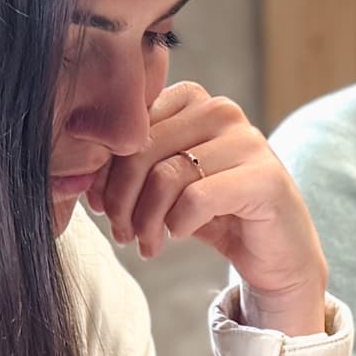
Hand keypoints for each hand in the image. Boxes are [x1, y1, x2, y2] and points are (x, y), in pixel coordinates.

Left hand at [90, 81, 328, 334]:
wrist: (276, 255)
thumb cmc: (215, 216)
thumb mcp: (165, 185)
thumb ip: (130, 167)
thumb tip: (79, 171)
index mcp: (193, 101)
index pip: (128, 125)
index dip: (105, 169)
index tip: (101, 205)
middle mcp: (222, 110)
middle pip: (142, 149)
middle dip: (121, 199)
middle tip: (122, 233)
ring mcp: (248, 141)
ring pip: (166, 176)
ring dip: (147, 220)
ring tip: (147, 244)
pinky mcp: (265, 179)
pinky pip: (196, 199)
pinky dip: (178, 224)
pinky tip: (178, 236)